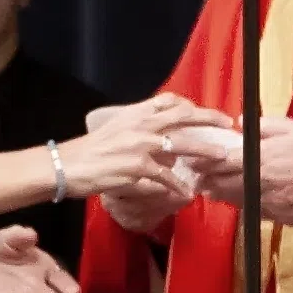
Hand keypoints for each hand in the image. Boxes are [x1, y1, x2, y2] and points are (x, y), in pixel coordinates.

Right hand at [59, 94, 232, 205]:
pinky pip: (166, 177)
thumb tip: (160, 143)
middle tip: (227, 125)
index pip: (167, 100)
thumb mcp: (113, 133)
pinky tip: (187, 192)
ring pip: (183, 145)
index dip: (189, 104)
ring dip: (205, 151)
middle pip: (183, 116)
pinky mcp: (138, 168)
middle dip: (209, 118)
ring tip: (221, 158)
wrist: (65, 166)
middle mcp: (140, 125)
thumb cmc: (86, 152)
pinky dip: (178, 186)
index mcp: (133, 114)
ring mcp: (141, 146)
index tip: (203, 111)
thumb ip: (138, 133)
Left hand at [169, 117, 292, 228]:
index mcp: (262, 160)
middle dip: (205, 177)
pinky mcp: (272, 217)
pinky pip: (246, 209)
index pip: (221, 162)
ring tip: (208, 184)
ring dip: (217, 192)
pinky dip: (236, 202)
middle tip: (196, 171)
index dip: (204, 160)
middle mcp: (258, 184)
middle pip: (219, 183)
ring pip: (230, 199)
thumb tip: (240, 124)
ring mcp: (264, 203)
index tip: (195, 155)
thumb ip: (266, 125)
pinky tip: (233, 195)